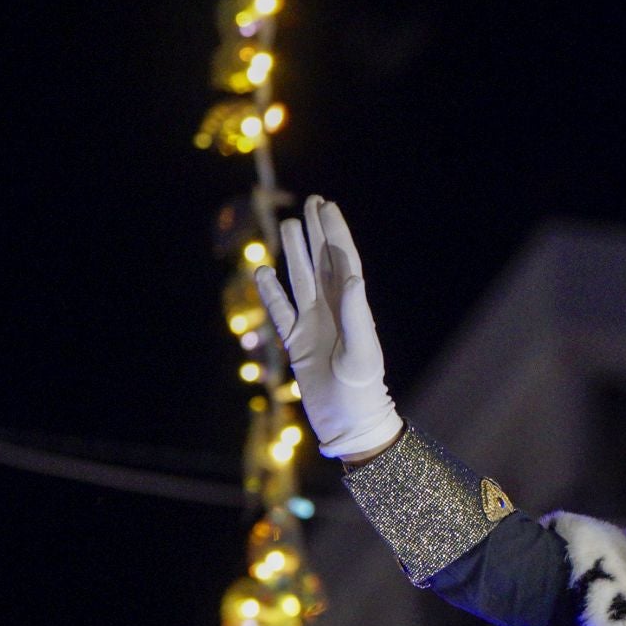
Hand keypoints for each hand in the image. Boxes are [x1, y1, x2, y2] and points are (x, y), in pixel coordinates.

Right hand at [254, 195, 403, 459]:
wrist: (350, 423)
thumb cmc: (362, 391)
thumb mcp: (362, 353)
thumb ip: (356, 315)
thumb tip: (350, 276)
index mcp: (353, 309)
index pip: (344, 261)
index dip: (336, 233)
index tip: (327, 206)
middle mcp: (333, 312)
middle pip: (322, 262)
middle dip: (318, 232)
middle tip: (312, 202)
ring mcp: (314, 325)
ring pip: (301, 280)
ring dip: (295, 253)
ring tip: (288, 225)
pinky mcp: (297, 343)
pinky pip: (280, 312)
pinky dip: (271, 292)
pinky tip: (262, 272)